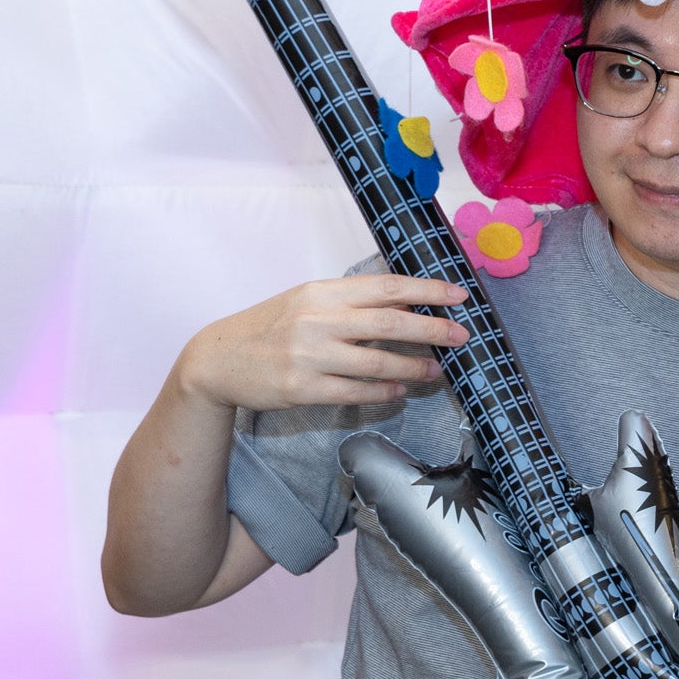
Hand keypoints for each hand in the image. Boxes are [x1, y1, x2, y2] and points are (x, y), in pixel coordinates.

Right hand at [176, 275, 468, 411]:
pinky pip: (355, 392)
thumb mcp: (307, 303)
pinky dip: (384, 392)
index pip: (385, 286)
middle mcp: (316, 320)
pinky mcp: (301, 388)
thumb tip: (408, 304)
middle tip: (462, 336)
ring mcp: (308, 356)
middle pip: (388, 324)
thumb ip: (352, 303)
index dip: (427, 289)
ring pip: (376, 363)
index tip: (459, 295)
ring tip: (436, 369)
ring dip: (413, 367)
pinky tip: (400, 390)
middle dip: (432, 329)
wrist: (216, 360)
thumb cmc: (269, 328)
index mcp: (321, 292)